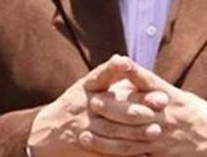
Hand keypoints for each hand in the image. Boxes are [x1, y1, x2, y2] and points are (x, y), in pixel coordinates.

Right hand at [28, 55, 164, 156]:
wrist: (45, 135)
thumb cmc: (71, 106)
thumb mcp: (85, 86)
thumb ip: (106, 74)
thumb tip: (124, 60)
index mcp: (87, 91)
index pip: (108, 82)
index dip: (129, 81)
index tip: (154, 88)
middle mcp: (86, 109)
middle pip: (114, 108)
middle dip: (138, 108)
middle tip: (161, 107)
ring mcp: (87, 131)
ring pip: (114, 132)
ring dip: (136, 132)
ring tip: (156, 131)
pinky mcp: (89, 150)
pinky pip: (109, 153)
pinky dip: (127, 154)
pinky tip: (145, 154)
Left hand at [79, 57, 206, 156]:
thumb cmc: (203, 117)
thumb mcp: (183, 98)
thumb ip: (158, 90)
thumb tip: (132, 79)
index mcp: (172, 98)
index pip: (145, 85)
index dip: (125, 79)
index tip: (106, 76)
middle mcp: (166, 117)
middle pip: (132, 112)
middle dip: (109, 109)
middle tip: (89, 104)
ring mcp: (164, 138)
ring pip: (130, 138)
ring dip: (106, 138)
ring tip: (86, 136)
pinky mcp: (163, 155)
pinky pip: (137, 156)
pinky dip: (120, 156)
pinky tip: (104, 155)